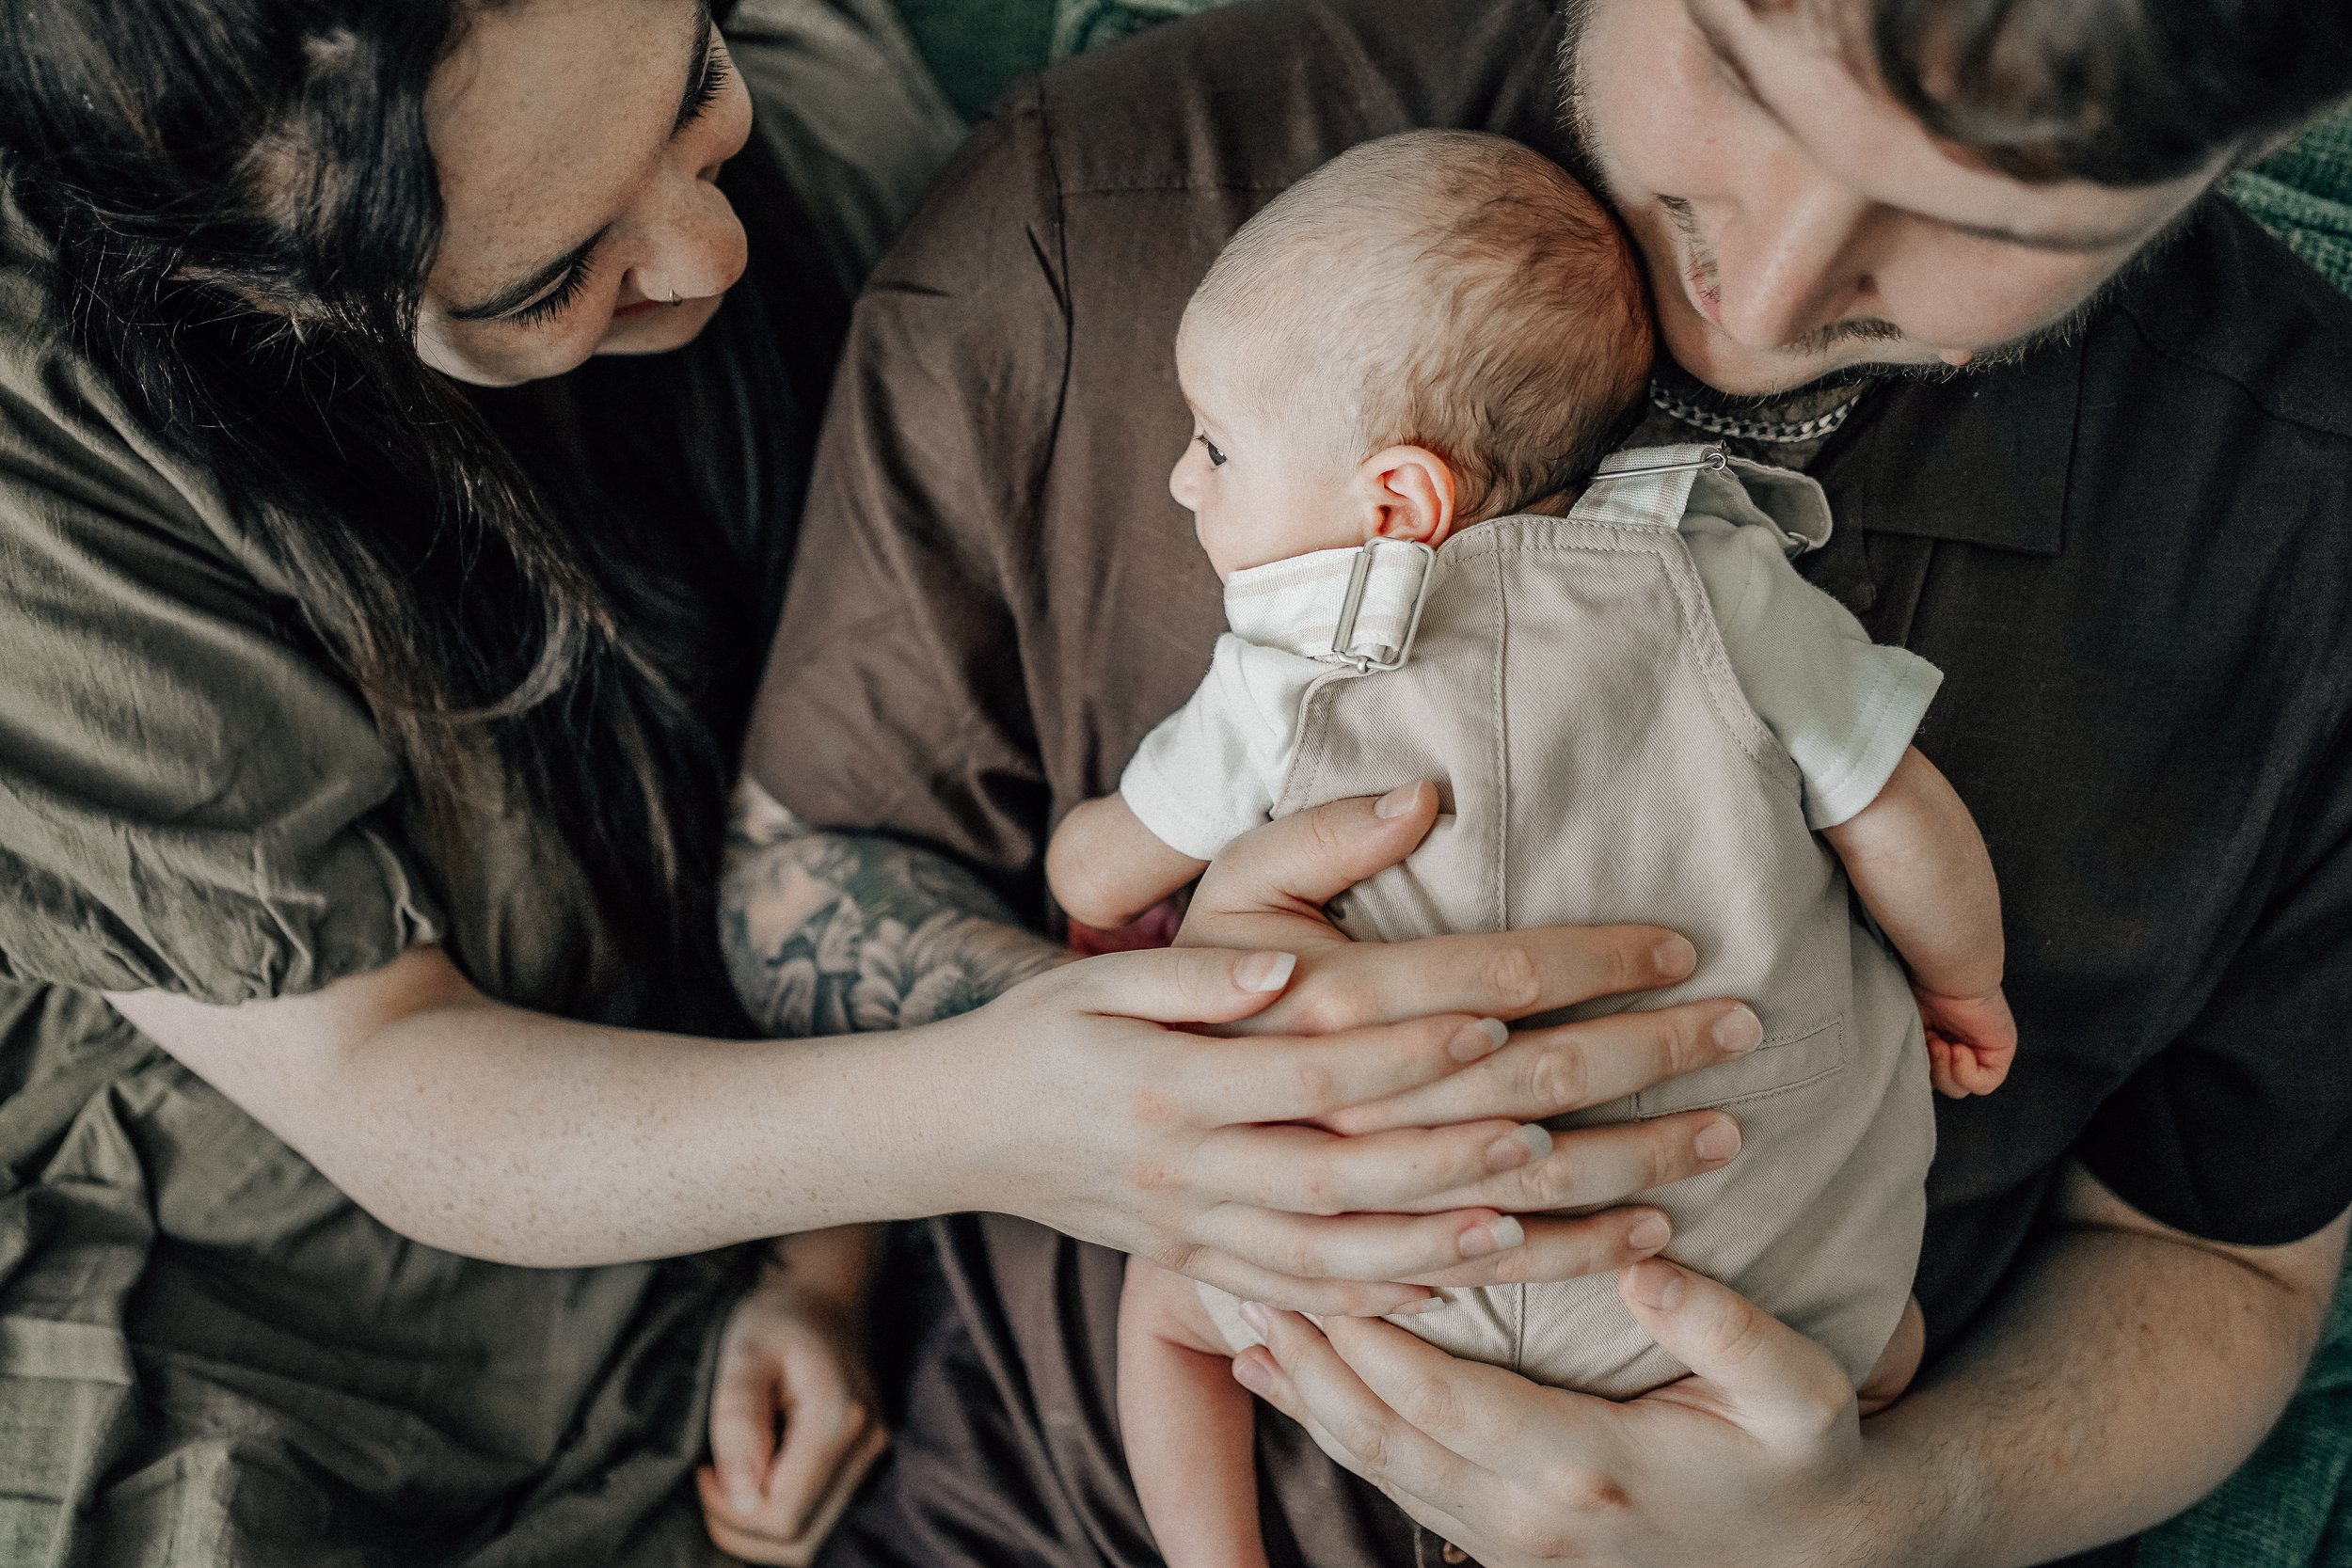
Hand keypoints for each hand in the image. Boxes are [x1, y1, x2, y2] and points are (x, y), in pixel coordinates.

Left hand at [696, 1246, 888, 1565]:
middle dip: (742, 1528)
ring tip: (733, 1478)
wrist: (823, 1294)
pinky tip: (758, 1478)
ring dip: (761, 1527)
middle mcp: (868, 1448)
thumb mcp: (744, 1354)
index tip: (703, 1468)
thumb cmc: (776, 1317)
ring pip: (812, 1541)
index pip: (783, 1517)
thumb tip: (741, 1496)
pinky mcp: (864, 1463)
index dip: (730, 1511)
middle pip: (801, 1543)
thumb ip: (739, 1421)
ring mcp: (872, 1458)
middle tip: (712, 1479)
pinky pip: (819, 1519)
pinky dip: (781, 1516)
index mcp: (840, 1421)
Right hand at [951, 782, 1761, 1315]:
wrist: (966, 1131)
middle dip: (1611, 1086)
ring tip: (1683, 1182)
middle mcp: (1249, 1137)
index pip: (1435, 1002)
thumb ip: (1281, 873)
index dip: (1558, 978)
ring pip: (1437, 1219)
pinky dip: (1453, 1280)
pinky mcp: (1235, 1267)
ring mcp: (1243, 1219)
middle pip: (1466, 1113)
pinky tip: (1535, 1259)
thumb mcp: (1152, 931)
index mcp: (1239, 1034)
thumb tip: (1393, 832)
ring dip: (1566, 1207)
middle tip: (1730, 1057)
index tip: (1667, 956)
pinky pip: (1362, 1290)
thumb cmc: (1063, 1021)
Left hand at [1228, 1259, 1933, 1567]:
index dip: (1375, 1338)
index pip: (1446, 1400)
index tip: (1323, 1261)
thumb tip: (1645, 1265)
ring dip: (1308, 1393)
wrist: (1819, 1557)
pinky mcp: (1498, 1544)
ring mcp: (1507, 1541)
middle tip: (1245, 1271)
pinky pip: (1395, 1481)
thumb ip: (1727, 1329)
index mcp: (1589, 1468)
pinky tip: (1293, 1374)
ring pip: (1376, 1464)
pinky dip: (1335, 1426)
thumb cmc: (1803, 1457)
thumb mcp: (1802, 1392)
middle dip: (1312, 1356)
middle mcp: (1528, 1517)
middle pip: (1383, 1435)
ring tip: (1247, 1312)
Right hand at [1915, 984, 2015, 1096]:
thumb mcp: (1909, 1026)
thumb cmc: (1924, 987)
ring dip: (1946, 1072)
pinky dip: (1966, 1073)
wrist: (1949, 972)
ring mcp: (1982, 1051)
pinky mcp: (2001, 1052)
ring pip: (1961, 1088)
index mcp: (1940, 1039)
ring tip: (1941, 1044)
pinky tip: (1959, 1049)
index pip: (1929, 1075)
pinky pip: (1984, 1084)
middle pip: (1944, 1086)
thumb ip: (1910, 1052)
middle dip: (1932, 1071)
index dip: (1918, 1070)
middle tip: (1929, 1044)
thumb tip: (1908, 1076)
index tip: (1914, 1046)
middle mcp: (1961, 1046)